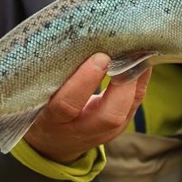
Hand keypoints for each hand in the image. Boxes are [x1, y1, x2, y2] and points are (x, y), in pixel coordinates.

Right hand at [23, 53, 150, 163]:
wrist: (53, 142)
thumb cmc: (42, 107)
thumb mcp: (38, 94)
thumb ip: (52, 75)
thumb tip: (75, 38)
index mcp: (52, 121)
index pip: (68, 105)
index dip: (85, 81)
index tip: (99, 57)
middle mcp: (80, 131)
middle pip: (109, 116)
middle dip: (122, 84)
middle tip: (126, 53)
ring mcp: (103, 133)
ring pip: (126, 111)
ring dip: (136, 80)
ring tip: (140, 51)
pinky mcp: (118, 127)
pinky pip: (135, 103)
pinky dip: (140, 80)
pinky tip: (144, 59)